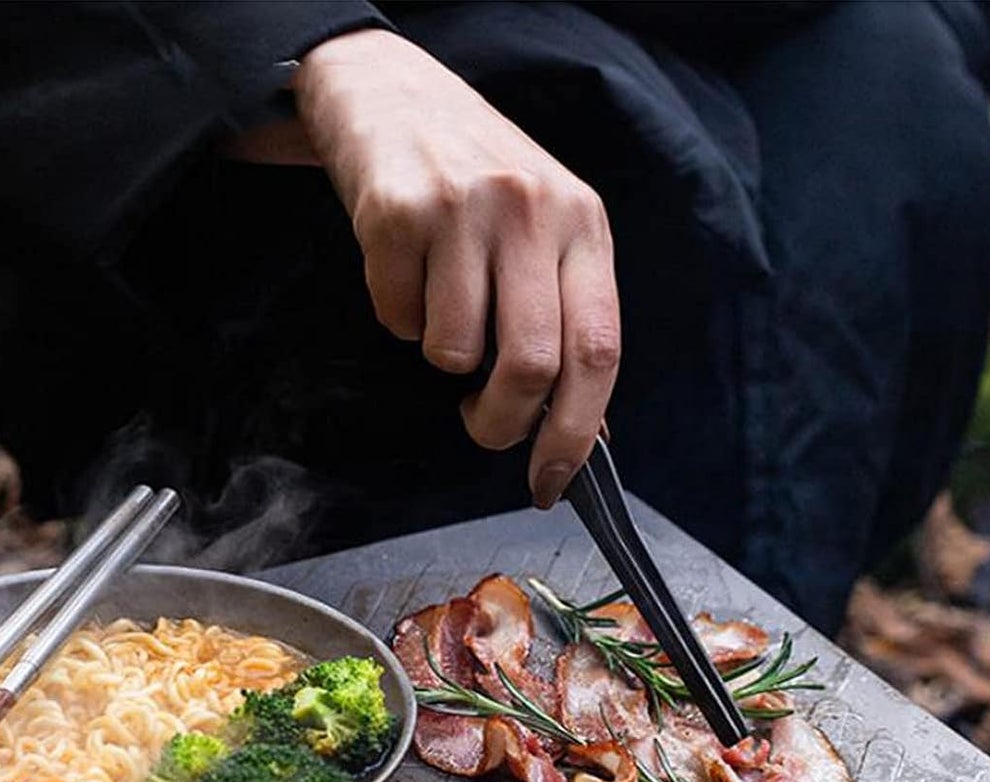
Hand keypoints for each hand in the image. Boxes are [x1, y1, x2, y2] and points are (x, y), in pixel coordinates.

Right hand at [294, 28, 619, 505]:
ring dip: (441, 358)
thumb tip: (580, 427)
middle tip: (483, 425)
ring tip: (442, 306)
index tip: (550, 480)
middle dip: (501, 423)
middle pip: (531, 365)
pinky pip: (398, 320)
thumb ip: (565, 315)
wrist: (392, 93)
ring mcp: (463, 209)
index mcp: (583, 224)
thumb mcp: (543, 232)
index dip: (576, 433)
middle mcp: (532, 210)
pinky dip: (398, 319)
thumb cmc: (476, 181)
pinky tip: (407, 273)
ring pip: (454, 352)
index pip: (598, 350)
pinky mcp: (397, 212)